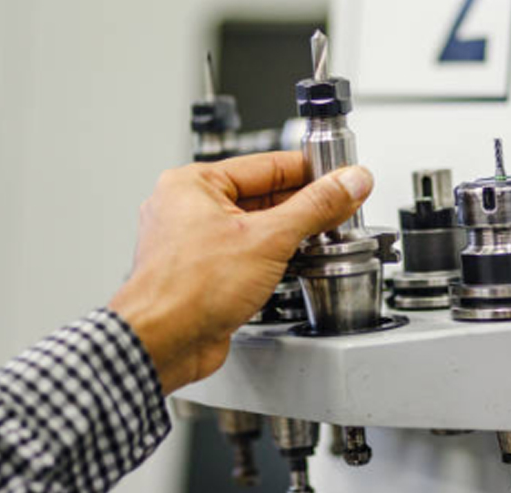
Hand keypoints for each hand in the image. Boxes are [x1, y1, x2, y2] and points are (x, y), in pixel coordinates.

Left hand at [107, 151, 373, 394]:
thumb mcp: (269, 239)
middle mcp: (189, 209)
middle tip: (340, 209)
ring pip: (254, 227)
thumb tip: (348, 182)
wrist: (162, 345)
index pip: (268, 165)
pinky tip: (294, 264)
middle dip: (303, 205)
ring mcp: (194, 243)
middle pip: (263, 196)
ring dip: (289, 234)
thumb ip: (315, 207)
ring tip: (323, 236)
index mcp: (194, 184)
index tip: (341, 177)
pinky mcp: (202, 273)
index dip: (310, 171)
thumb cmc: (187, 290)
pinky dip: (271, 257)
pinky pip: (245, 253)